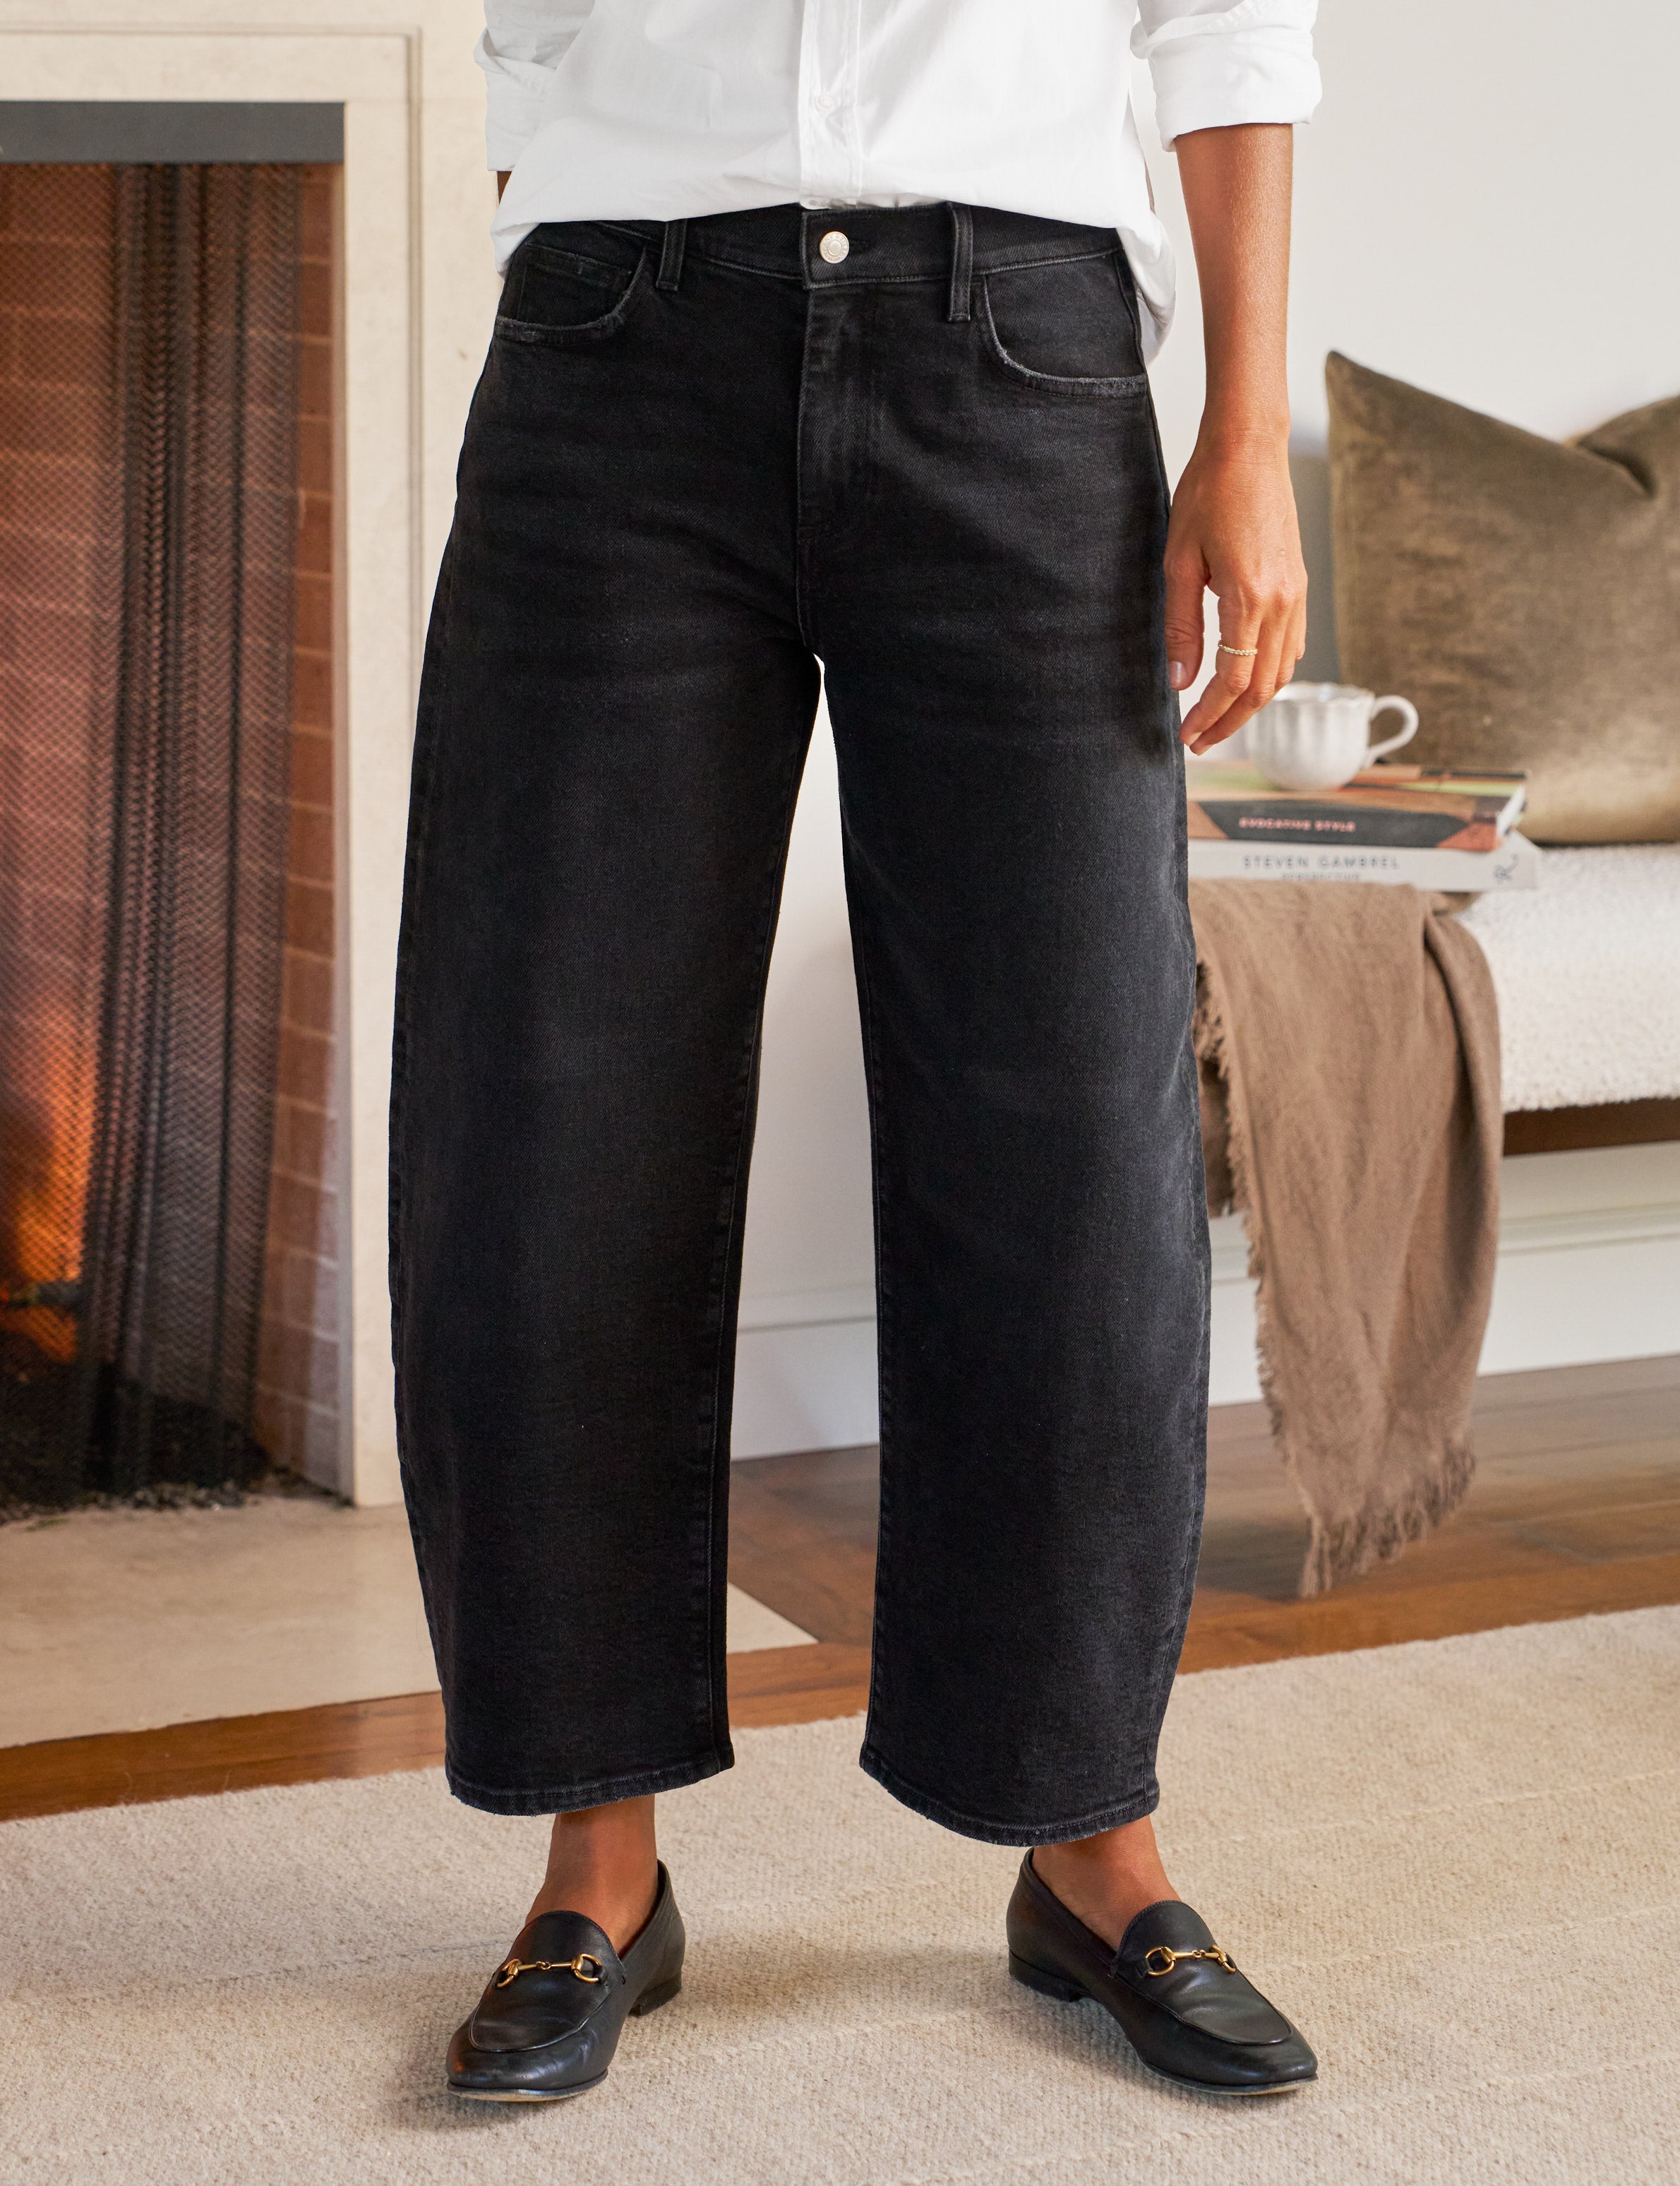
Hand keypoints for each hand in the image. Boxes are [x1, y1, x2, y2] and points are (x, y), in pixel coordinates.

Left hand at [1165, 434, 1307, 754]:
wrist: (1249, 448)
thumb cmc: (1209, 493)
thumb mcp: (1180, 562)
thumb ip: (1181, 626)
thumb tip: (1181, 680)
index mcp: (1250, 597)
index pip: (1233, 679)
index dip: (1209, 715)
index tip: (1187, 735)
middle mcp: (1283, 601)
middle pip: (1262, 687)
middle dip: (1230, 722)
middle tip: (1200, 742)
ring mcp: (1296, 594)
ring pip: (1282, 671)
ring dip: (1250, 703)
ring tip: (1217, 720)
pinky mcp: (1299, 585)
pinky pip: (1290, 646)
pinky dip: (1269, 674)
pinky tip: (1243, 681)